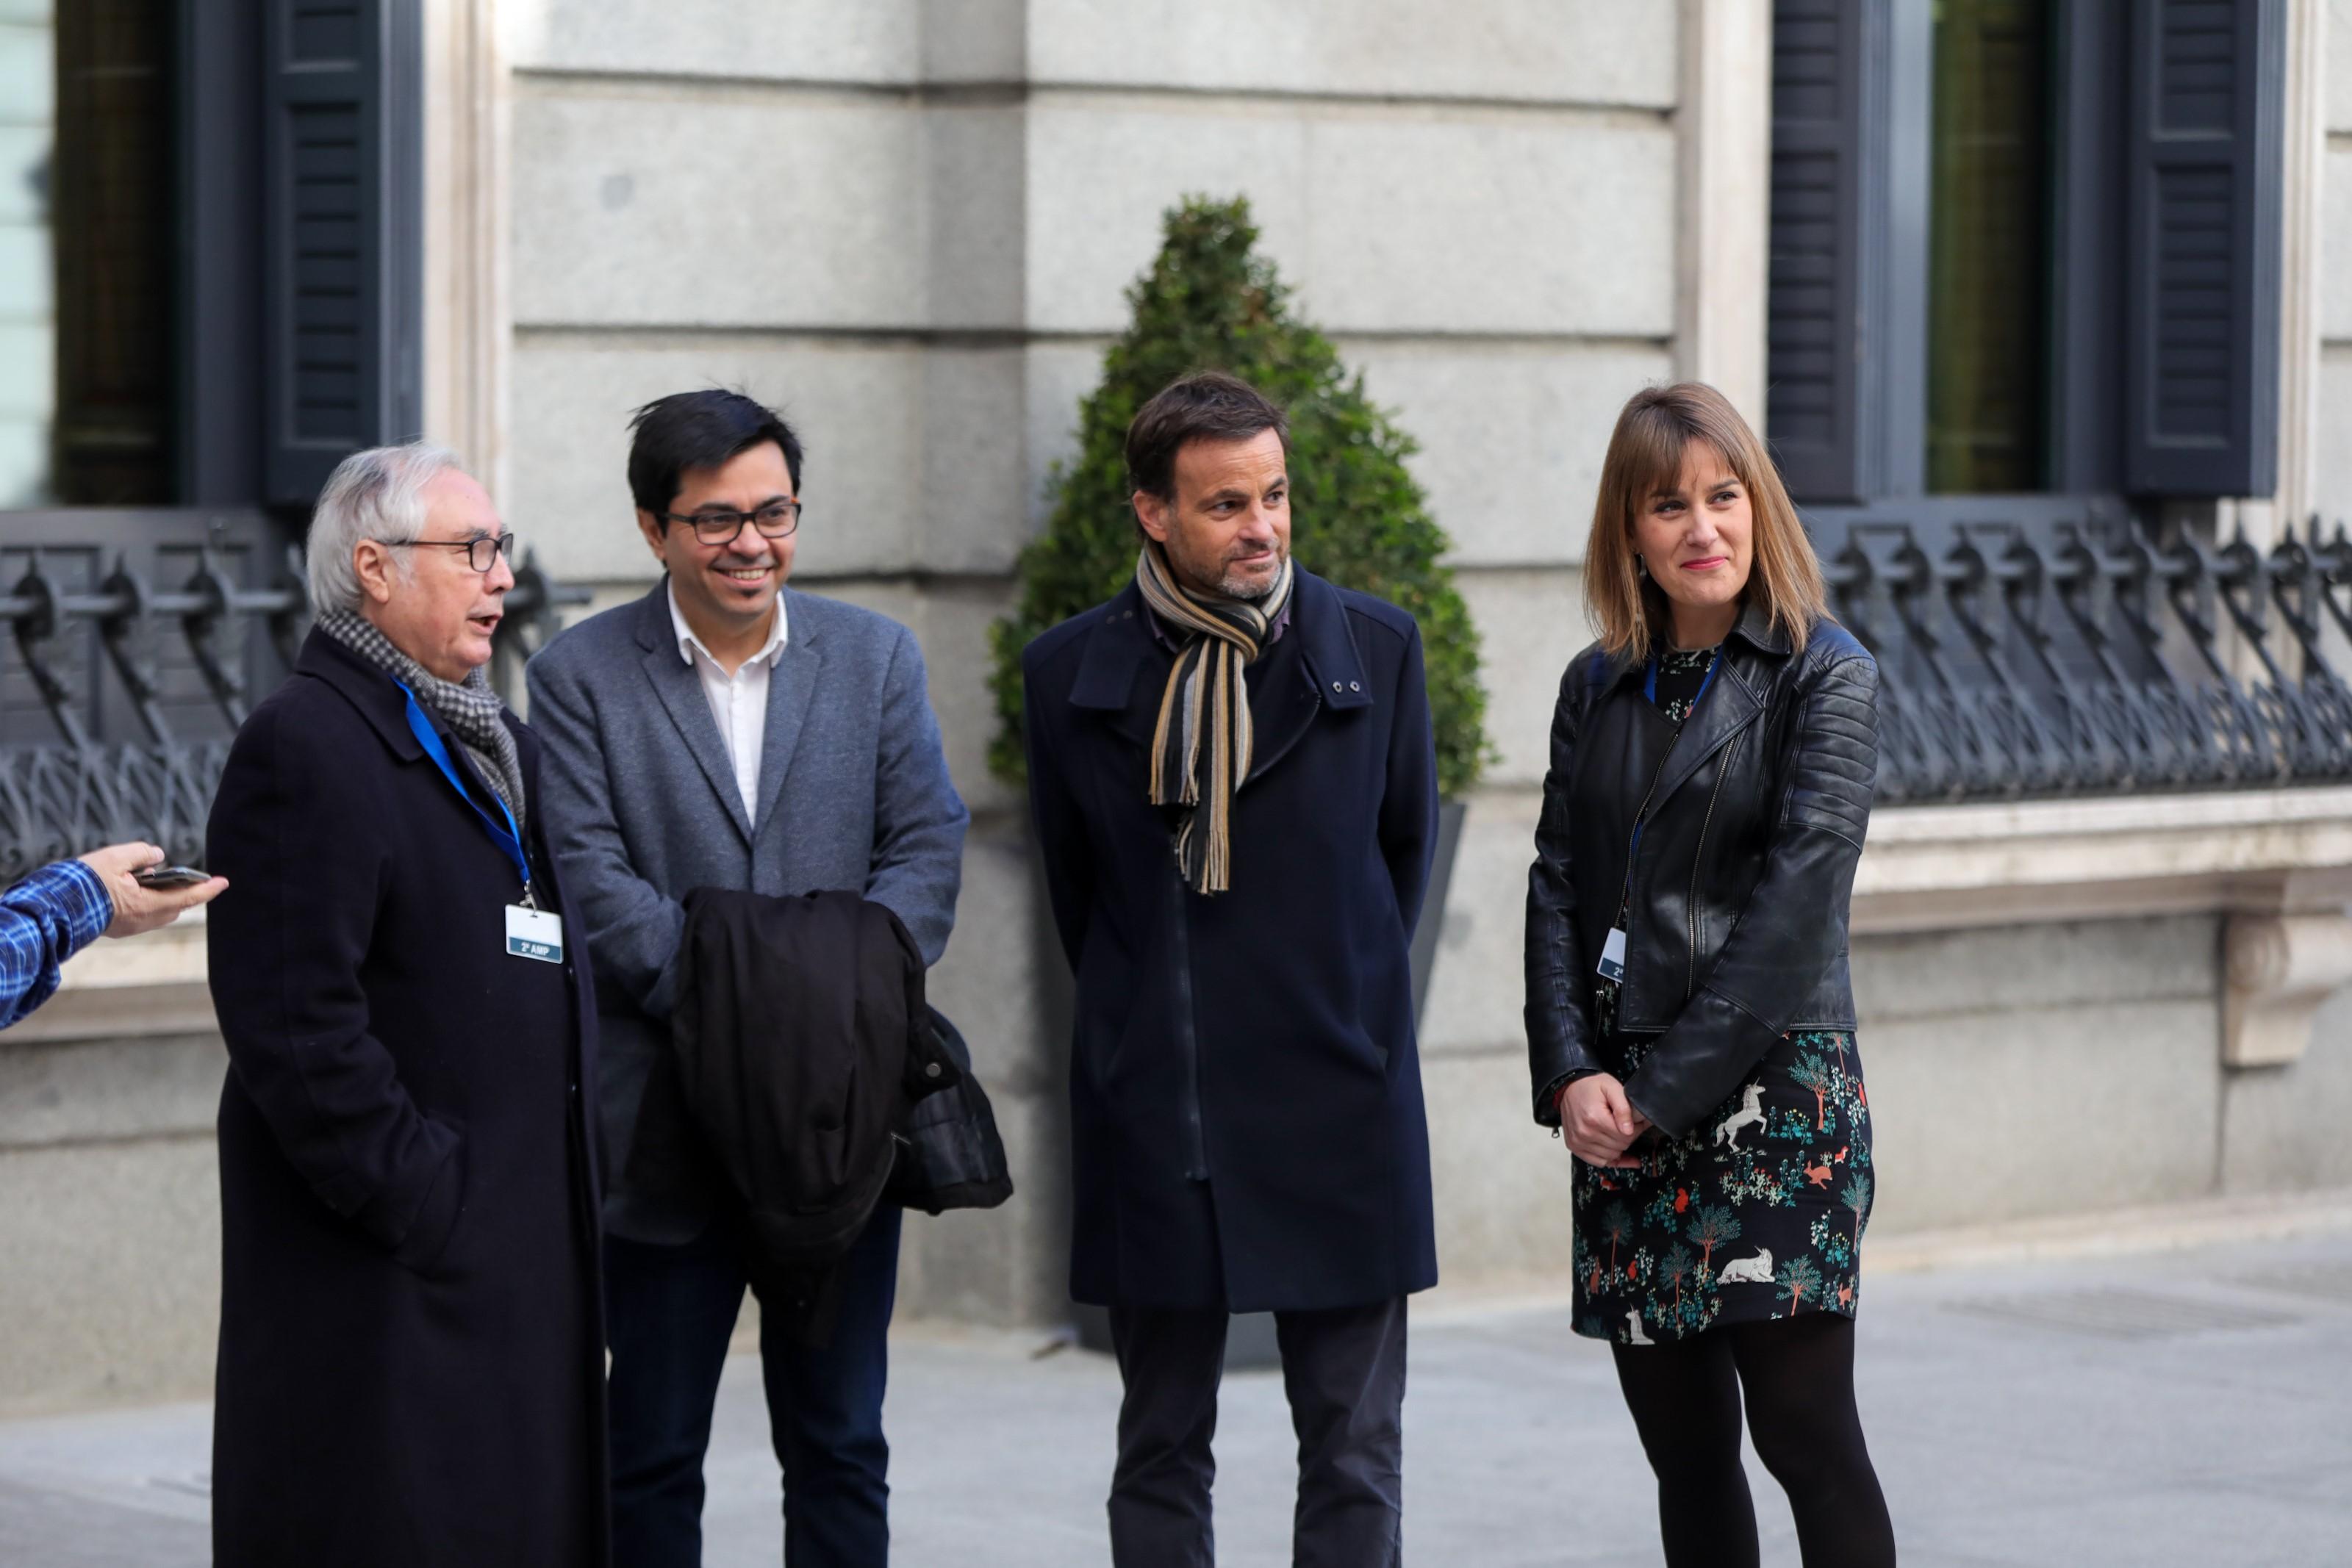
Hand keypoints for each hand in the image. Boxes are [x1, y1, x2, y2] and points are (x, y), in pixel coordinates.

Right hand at [77, 842, 227, 937]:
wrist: (52, 908)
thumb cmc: (83, 882)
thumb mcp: (115, 857)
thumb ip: (141, 853)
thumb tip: (158, 856)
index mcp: (147, 905)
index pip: (188, 897)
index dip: (207, 889)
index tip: (224, 882)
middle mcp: (142, 921)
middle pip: (175, 906)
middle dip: (184, 891)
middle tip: (189, 877)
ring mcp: (129, 928)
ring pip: (158, 912)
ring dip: (163, 896)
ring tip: (156, 877)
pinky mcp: (117, 928)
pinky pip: (142, 915)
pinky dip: (146, 901)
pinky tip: (136, 887)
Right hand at [1560, 1073, 1650, 1168]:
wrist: (1568, 1088)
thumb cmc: (1590, 1087)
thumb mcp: (1611, 1087)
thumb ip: (1623, 1108)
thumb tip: (1629, 1130)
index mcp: (1595, 1118)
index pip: (1626, 1136)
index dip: (1636, 1129)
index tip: (1635, 1122)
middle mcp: (1584, 1133)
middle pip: (1620, 1146)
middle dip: (1628, 1137)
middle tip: (1627, 1126)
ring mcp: (1578, 1142)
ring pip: (1611, 1156)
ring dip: (1618, 1147)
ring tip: (1617, 1133)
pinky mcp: (1574, 1147)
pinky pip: (1598, 1162)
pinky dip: (1609, 1158)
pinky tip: (1615, 1151)